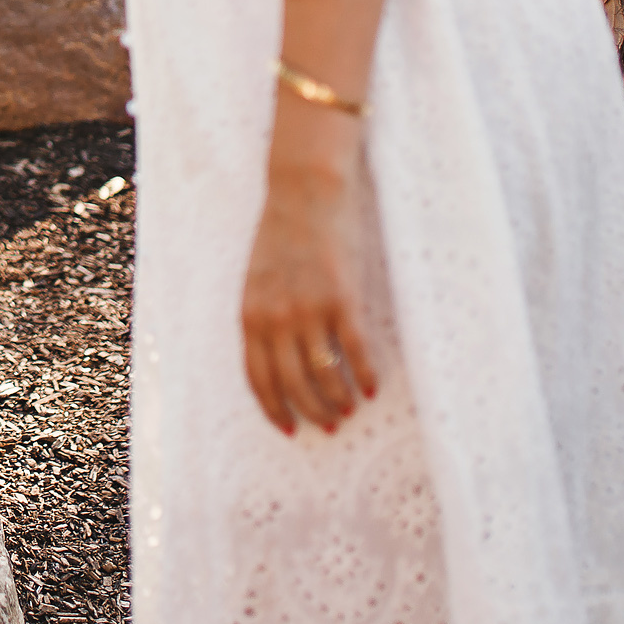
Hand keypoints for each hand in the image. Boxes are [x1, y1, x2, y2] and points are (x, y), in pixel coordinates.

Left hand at [239, 153, 377, 434]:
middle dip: (312, 412)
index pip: (258, 378)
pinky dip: (365, 375)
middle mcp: (276, 318)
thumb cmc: (281, 237)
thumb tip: (276, 360)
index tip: (289, 428)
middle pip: (293, 385)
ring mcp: (309, 310)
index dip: (274, 409)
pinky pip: (355, 351)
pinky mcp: (342, 299)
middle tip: (329, 426)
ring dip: (338, 400)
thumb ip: (262, 318)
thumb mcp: (257, 281)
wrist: (305, 194)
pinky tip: (372, 387)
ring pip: (325, 375)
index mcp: (250, 315)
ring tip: (350, 409)